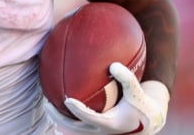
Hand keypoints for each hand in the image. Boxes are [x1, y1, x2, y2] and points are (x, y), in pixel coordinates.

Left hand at [44, 63, 169, 134]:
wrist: (147, 122)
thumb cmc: (141, 104)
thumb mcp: (138, 91)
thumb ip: (127, 78)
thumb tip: (113, 65)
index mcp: (110, 123)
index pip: (90, 118)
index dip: (78, 110)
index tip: (67, 99)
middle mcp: (101, 131)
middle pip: (74, 128)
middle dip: (58, 118)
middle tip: (46, 104)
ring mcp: (97, 133)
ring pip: (72, 130)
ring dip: (58, 120)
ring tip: (46, 104)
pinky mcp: (95, 131)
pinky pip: (77, 125)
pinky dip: (66, 118)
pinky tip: (57, 104)